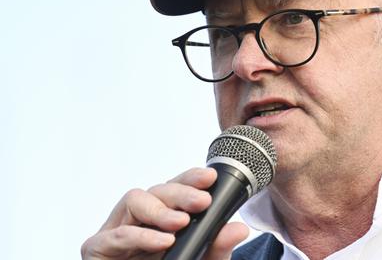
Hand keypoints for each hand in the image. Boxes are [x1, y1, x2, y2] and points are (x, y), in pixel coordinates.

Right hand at [81, 167, 249, 259]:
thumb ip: (217, 247)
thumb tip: (239, 228)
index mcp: (161, 218)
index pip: (175, 189)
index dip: (190, 178)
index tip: (211, 177)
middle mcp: (138, 220)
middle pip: (156, 190)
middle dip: (181, 192)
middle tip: (202, 201)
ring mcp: (115, 232)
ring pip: (134, 200)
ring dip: (160, 209)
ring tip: (181, 222)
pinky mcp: (97, 249)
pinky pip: (118, 235)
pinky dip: (142, 236)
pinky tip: (163, 240)